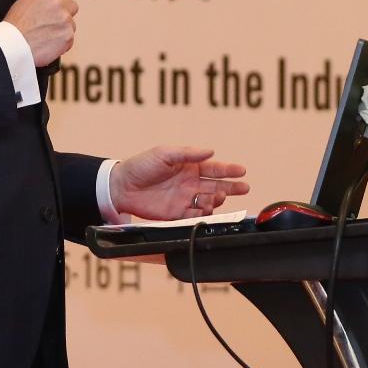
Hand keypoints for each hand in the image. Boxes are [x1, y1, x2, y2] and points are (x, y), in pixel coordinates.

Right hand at [2, 0, 77, 66]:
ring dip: (62, 29)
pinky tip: (47, 43)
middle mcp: (59, 3)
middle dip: (64, 13)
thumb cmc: (16, 25)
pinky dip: (61, 42)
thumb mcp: (27, 0)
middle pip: (72, 6)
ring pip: (70, 24)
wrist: (13, 46)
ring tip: (44, 34)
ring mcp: (66, 20)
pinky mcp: (68, 37)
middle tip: (48, 21)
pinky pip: (69, 39)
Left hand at [110, 145, 249, 220]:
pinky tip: (206, 210)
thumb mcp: (164, 154)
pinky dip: (203, 215)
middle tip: (244, 187)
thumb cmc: (141, 165)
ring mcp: (185, 199)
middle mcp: (190, 183)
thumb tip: (211, 151)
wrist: (122, 187)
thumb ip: (188, 153)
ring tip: (218, 196)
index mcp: (189, 167)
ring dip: (217, 200)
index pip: (214, 168)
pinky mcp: (177, 214)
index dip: (229, 170)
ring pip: (209, 202)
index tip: (242, 171)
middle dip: (232, 187)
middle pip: (216, 186)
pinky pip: (196, 216)